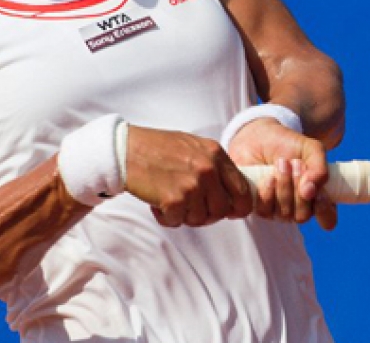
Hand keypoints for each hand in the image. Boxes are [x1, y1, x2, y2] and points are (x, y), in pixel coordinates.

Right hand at [124, 127, 252, 226]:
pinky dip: (167, 217)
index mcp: (216, 154)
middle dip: (207, 214)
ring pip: (200, 218)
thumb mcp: (194, 147)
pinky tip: (158, 202)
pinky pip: (178, 222)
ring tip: (171, 199)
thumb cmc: (158, 149)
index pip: (243, 190)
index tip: (230, 212)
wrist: (126, 150)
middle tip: (191, 207)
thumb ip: (214, 166)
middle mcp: (208, 169)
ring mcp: (192, 184)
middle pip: (222, 210)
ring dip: (185, 215)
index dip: (239, 207)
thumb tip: (232, 194)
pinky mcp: (174, 199)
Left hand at [228, 119, 337, 229]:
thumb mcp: (311, 149)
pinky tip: (267, 177)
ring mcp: (279, 210)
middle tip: (295, 163)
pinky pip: (265, 211)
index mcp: (317, 196)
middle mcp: (299, 208)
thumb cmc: (289, 145)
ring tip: (281, 163)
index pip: (328, 219)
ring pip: (285, 214)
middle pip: (303, 216)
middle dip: (298, 188)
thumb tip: (310, 191)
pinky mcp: (260, 207)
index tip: (316, 191)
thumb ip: (319, 168)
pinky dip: (267, 192)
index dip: (323, 209)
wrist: (260, 137)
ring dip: (284, 186)